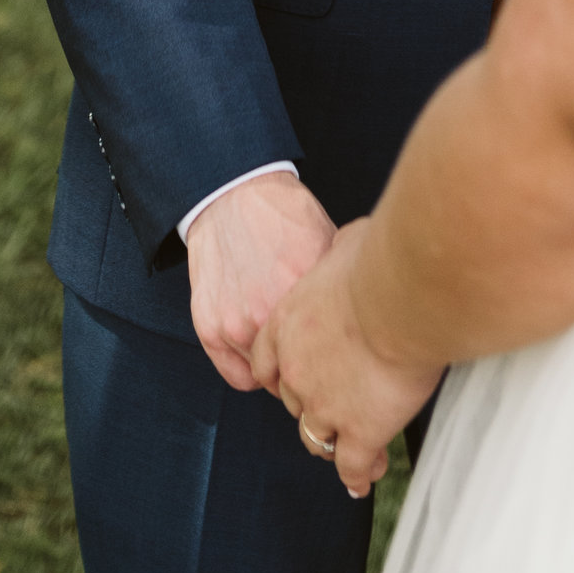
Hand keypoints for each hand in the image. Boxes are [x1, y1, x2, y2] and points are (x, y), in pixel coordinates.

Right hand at [187, 173, 336, 390]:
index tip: (335, 353)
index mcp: (303, 294)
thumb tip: (364, 316)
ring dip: (277, 367)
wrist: (234, 195)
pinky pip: (237, 376)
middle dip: (307, 365)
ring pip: (268, 378)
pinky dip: (249, 370)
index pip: (331, 355)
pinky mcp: (209, 327)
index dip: (335, 356)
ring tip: (281, 344)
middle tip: (310, 354)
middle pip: (300, 372)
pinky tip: (259, 352)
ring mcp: (236, 324)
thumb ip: (337, 287)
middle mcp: (268, 315)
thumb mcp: (326, 242)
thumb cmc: (284, 217)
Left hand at [251, 221, 444, 497]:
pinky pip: (353, 464)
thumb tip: (346, 244)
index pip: (265, 362)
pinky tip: (364, 478)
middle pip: (292, 402)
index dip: (279, 374)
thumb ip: (337, 254)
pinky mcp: (361, 432)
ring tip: (347, 452)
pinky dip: (358, 474)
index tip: (291, 380)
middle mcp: (296, 371)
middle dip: (310, 406)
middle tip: (333, 410)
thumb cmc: (379, 261)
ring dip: (331, 444)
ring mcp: (325, 406)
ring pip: (317, 438)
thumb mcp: (346, 244)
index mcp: (287, 325)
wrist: (401, 296)